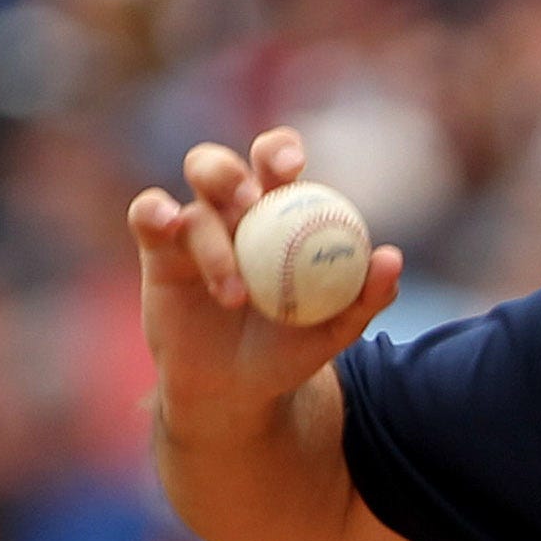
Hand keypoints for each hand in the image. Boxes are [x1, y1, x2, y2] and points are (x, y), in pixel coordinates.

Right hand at [129, 127, 402, 442]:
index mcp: (277, 214)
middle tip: (248, 198)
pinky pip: (148, 215)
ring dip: (214, 242)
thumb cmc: (290, 347)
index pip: (274, 164)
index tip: (291, 168)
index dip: (278, 152)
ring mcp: (191, 229)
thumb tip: (392, 259)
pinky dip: (153, 211)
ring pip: (193, 205)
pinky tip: (167, 222)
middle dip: (230, 171)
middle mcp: (230, 213)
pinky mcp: (157, 250)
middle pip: (220, 166)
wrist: (239, 388)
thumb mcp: (336, 329)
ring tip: (237, 295)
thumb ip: (367, 295)